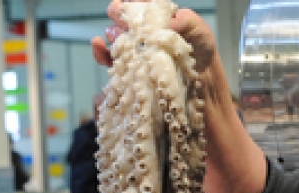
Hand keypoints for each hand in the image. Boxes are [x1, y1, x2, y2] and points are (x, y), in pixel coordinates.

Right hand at [90, 0, 217, 72]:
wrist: (200, 78)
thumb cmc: (199, 49)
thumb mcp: (200, 30)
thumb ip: (187, 21)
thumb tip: (169, 23)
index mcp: (157, 13)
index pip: (139, 2)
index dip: (132, 2)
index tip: (130, 5)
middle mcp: (142, 27)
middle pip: (121, 14)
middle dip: (119, 13)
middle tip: (123, 18)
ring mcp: (133, 45)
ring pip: (113, 33)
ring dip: (114, 33)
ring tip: (121, 36)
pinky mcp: (128, 65)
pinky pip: (107, 57)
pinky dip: (99, 51)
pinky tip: (98, 45)